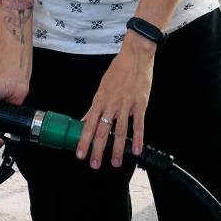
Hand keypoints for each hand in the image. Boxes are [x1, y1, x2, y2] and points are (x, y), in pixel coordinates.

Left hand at [77, 41, 155, 168]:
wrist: (136, 55)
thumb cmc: (119, 70)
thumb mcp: (102, 87)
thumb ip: (94, 107)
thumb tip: (85, 120)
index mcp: (100, 100)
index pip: (89, 125)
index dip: (84, 140)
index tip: (80, 154)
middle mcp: (111, 104)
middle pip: (103, 131)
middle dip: (98, 150)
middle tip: (95, 164)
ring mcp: (127, 104)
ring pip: (120, 130)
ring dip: (117, 149)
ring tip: (115, 162)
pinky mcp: (141, 103)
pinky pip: (139, 124)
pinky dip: (137, 138)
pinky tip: (136, 150)